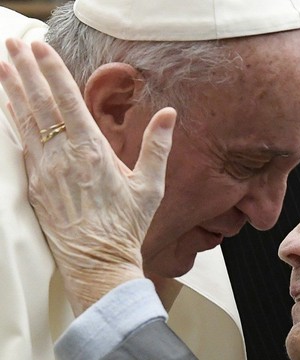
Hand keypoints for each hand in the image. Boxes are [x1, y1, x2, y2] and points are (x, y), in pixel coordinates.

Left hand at [0, 39, 175, 315]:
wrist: (97, 262)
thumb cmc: (126, 225)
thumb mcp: (150, 187)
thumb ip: (158, 147)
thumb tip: (169, 114)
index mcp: (93, 153)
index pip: (68, 102)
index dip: (54, 72)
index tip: (41, 48)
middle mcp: (63, 157)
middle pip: (40, 105)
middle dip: (27, 70)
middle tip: (15, 43)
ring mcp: (45, 171)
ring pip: (24, 122)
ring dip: (13, 90)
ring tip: (2, 65)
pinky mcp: (35, 185)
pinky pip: (21, 144)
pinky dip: (13, 121)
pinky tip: (8, 107)